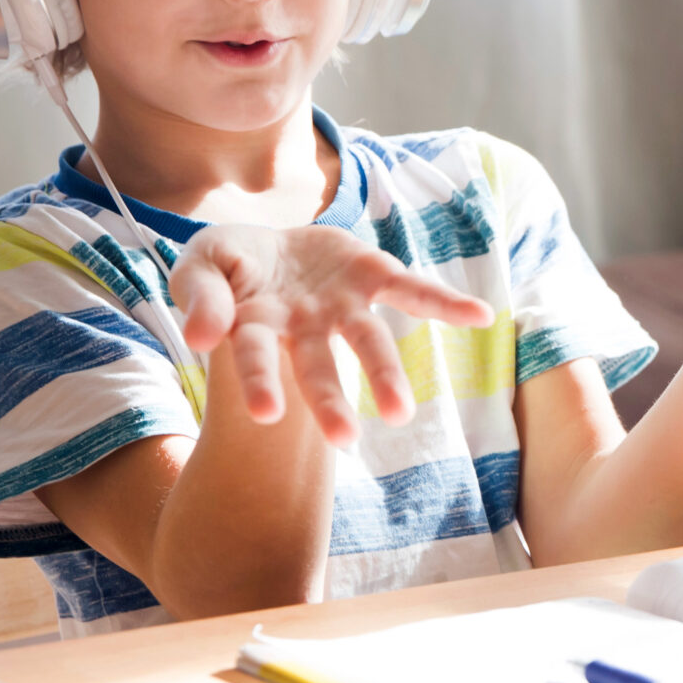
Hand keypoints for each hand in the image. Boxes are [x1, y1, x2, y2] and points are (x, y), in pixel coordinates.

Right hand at [171, 225, 493, 445]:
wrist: (268, 242)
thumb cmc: (228, 267)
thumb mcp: (202, 264)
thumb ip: (201, 295)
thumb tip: (202, 336)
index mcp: (255, 326)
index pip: (253, 355)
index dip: (258, 380)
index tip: (267, 415)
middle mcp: (304, 327)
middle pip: (317, 366)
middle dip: (328, 402)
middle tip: (346, 441)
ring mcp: (342, 306)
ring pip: (367, 341)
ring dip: (384, 374)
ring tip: (400, 413)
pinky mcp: (373, 275)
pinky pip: (414, 290)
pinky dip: (447, 303)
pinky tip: (482, 316)